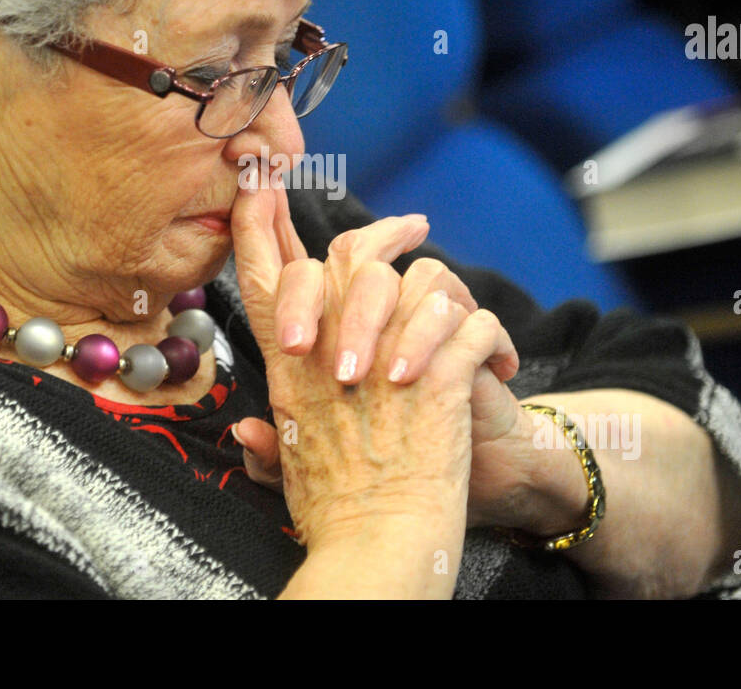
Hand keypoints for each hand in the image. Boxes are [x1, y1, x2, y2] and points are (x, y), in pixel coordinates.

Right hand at [229, 177, 516, 550]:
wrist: (376, 557)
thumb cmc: (334, 521)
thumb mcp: (287, 475)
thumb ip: (265, 443)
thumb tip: (242, 428)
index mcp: (291, 372)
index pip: (267, 277)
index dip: (261, 221)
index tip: (264, 183)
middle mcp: (331, 357)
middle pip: (347, 259)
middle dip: (380, 231)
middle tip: (411, 226)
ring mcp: (385, 365)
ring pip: (419, 282)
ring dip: (449, 292)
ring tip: (468, 309)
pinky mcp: (440, 384)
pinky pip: (472, 324)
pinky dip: (492, 337)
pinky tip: (498, 365)